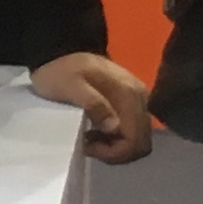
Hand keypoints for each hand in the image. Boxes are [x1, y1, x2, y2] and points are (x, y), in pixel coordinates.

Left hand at [29, 50, 155, 162]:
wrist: (62, 50)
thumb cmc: (61, 70)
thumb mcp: (70, 86)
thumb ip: (93, 104)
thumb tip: (114, 126)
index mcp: (129, 94)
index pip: (135, 138)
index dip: (114, 152)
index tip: (89, 147)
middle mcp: (141, 98)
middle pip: (142, 142)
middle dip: (117, 153)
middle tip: (91, 147)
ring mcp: (138, 99)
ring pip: (139, 139)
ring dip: (117, 147)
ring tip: (92, 140)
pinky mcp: (131, 102)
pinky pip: (133, 130)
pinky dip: (118, 139)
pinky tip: (98, 133)